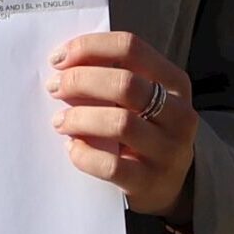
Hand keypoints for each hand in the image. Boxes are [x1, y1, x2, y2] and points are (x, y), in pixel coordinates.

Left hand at [45, 31, 196, 219]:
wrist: (166, 185)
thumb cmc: (144, 129)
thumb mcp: (142, 98)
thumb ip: (113, 75)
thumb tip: (65, 63)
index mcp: (175, 82)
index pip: (130, 48)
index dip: (90, 47)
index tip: (59, 58)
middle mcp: (179, 114)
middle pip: (125, 83)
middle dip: (80, 81)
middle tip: (54, 87)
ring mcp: (168, 151)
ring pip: (120, 123)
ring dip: (80, 118)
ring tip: (59, 121)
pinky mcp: (150, 182)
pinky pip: (111, 165)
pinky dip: (85, 154)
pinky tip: (73, 148)